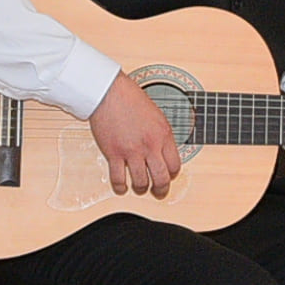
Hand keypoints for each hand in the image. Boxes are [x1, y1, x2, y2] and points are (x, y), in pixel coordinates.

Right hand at [90, 75, 183, 197]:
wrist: (110, 92)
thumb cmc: (131, 98)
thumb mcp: (157, 115)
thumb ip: (161, 135)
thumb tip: (164, 151)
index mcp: (163, 135)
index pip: (175, 165)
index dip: (172, 174)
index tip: (168, 175)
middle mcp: (150, 145)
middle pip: (161, 178)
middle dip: (161, 189)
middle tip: (158, 191)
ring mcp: (131, 151)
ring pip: (141, 182)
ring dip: (141, 188)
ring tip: (139, 188)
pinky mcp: (113, 154)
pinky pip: (118, 179)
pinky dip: (120, 187)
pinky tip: (121, 187)